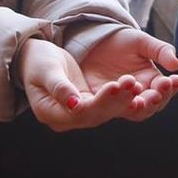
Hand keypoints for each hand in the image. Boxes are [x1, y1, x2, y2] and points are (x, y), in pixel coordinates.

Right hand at [18, 36, 171, 130]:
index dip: (101, 101)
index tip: (116, 85)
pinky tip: (142, 84)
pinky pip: (114, 103)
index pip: (82, 112)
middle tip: (134, 82)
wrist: (35, 59)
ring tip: (141, 83)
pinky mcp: (93, 104)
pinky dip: (128, 95)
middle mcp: (69, 119)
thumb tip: (73, 103)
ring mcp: (82, 113)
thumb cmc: (36, 62)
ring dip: (128, 97)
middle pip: (100, 114)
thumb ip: (58, 86)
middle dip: (120, 99)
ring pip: (111, 110)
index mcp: (53, 113)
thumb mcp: (45, 70)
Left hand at [70, 25, 177, 119]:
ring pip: (132, 112)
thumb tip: (176, 65)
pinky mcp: (100, 101)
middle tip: (156, 94)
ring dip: (137, 106)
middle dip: (155, 101)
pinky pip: (106, 106)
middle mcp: (138, 95)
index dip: (170, 88)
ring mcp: (119, 100)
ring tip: (137, 95)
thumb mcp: (143, 43)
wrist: (95, 42)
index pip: (164, 90)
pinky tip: (114, 88)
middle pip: (150, 107)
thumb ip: (161, 51)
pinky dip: (111, 100)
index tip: (171, 80)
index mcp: (152, 82)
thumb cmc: (123, 42)